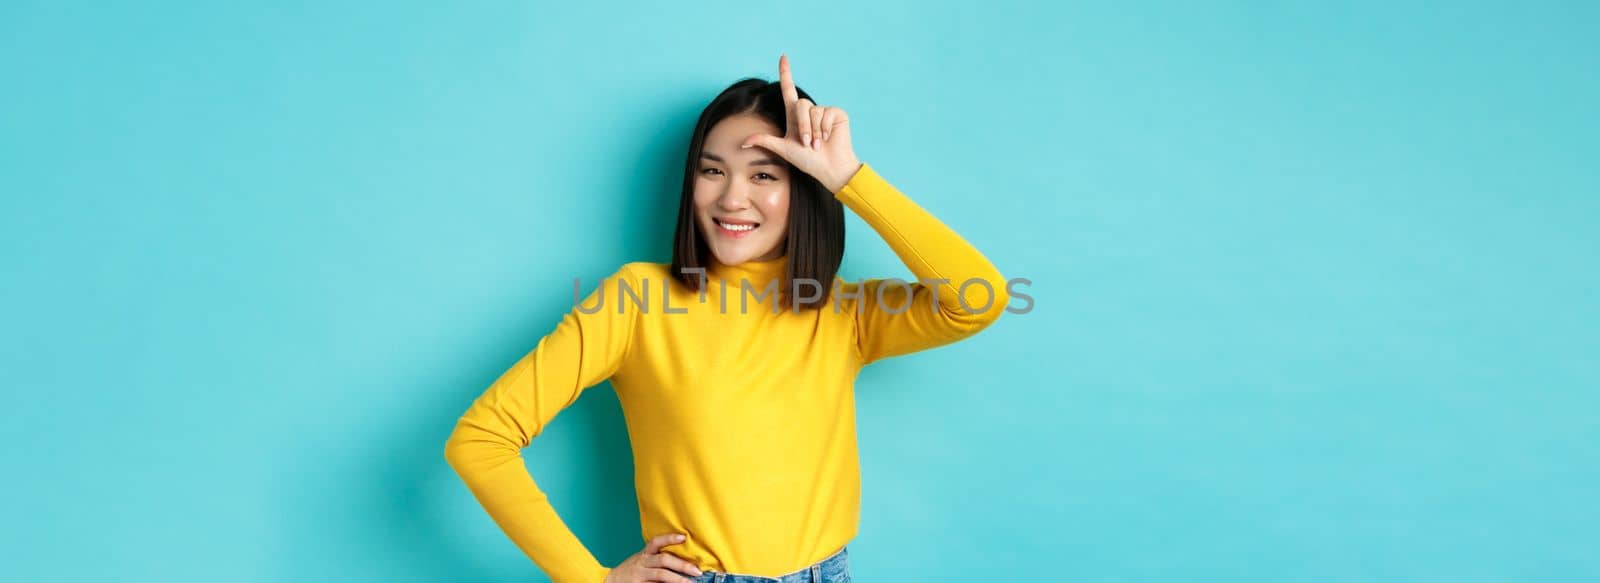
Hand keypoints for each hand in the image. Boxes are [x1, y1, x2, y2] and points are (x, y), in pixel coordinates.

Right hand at [603, 532, 702, 582]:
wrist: (610, 581)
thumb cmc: (631, 570)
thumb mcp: (642, 560)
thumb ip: (657, 558)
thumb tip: (682, 560)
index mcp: (644, 554)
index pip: (656, 542)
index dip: (669, 538)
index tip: (683, 537)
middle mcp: (642, 563)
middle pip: (664, 560)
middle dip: (682, 565)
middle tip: (697, 571)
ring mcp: (640, 575)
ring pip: (661, 575)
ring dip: (677, 579)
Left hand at [741, 54, 862, 193]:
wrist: (829, 169)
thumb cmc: (808, 161)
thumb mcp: (783, 149)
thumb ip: (765, 141)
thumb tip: (742, 143)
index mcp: (795, 116)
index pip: (789, 90)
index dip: (786, 73)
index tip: (783, 57)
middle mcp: (809, 111)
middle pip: (801, 105)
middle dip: (803, 127)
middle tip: (808, 144)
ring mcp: (824, 112)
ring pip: (813, 110)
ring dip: (814, 131)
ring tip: (819, 144)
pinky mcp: (836, 113)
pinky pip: (827, 113)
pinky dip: (825, 128)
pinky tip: (828, 138)